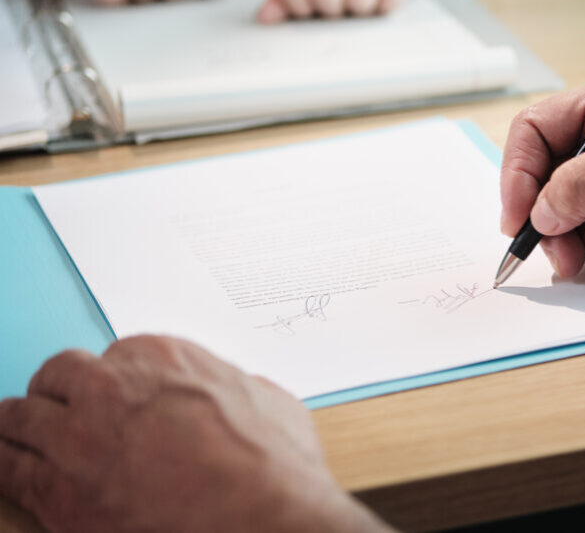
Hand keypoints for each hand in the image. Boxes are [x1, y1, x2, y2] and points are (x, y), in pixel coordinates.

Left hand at [0, 336, 390, 532]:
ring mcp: (80, 440)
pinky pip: (8, 470)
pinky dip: (6, 464)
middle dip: (60, 392)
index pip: (112, 356)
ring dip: (21, 423)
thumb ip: (235, 387)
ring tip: (18, 432)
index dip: (113, 381)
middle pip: (58, 375)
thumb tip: (236, 394)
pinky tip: (8, 463)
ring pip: (20, 416)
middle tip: (62, 409)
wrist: (267, 513)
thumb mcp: (267, 399)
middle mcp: (113, 388)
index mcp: (163, 357)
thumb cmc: (274, 462)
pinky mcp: (62, 495)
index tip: (116, 396)